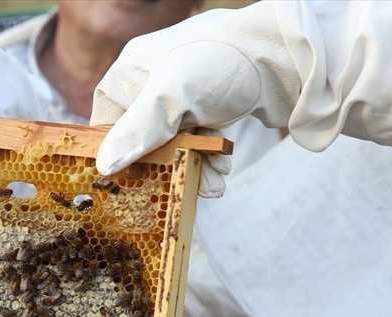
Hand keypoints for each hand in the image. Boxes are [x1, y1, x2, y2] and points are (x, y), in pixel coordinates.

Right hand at [90, 4, 297, 194]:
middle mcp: (155, 81)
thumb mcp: (170, 97)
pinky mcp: (213, 105)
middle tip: (179, 186)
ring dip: (192, 167)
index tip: (129, 180)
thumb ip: (135, 132)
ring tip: (211, 181)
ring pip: (176, 144)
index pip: (107, 122)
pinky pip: (200, 140)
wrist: (288, 54)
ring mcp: (186, 94)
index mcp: (132, 72)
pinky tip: (223, 167)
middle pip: (145, 138)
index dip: (117, 153)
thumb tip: (103, 165)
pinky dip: (209, 157)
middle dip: (164, 167)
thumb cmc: (221, 64)